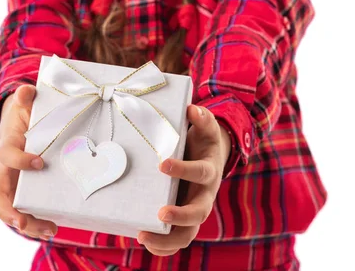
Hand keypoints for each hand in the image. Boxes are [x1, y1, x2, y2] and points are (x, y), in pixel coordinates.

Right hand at [0, 85, 57, 239]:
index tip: (40, 162)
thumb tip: (26, 90)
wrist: (22, 123)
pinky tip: (53, 227)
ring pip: (9, 208)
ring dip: (26, 223)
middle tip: (23, 220)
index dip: (20, 160)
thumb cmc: (26, 114)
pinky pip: (24, 210)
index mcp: (8, 146)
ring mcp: (13, 181)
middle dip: (8, 210)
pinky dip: (35, 223)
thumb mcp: (26, 104)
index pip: (7, 155)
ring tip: (50, 230)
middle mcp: (5, 168)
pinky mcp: (24, 190)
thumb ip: (26, 98)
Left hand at [137, 104, 229, 255]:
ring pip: (188, 233)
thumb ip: (202, 118)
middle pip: (200, 212)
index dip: (183, 169)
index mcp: (209, 170)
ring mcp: (196, 210)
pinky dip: (164, 246)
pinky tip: (145, 240)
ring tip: (144, 236)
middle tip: (160, 213)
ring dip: (168, 238)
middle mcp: (205, 195)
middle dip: (180, 215)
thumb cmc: (203, 141)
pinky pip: (178, 240)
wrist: (210, 159)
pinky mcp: (186, 222)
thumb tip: (192, 108)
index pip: (200, 172)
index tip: (162, 165)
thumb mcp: (205, 128)